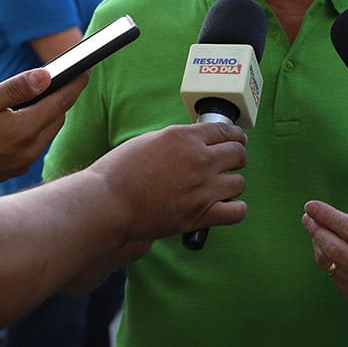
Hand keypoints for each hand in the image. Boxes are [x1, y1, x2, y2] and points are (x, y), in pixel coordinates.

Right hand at [90, 122, 247, 242]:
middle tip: (232, 161)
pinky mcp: (200, 215)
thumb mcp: (150, 140)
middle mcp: (199, 160)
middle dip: (237, 156)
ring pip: (239, 183)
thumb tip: (194, 144)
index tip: (237, 139)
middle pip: (238, 154)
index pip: (226, 131)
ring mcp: (202, 189)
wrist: (108, 203)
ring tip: (223, 186)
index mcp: (185, 137)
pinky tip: (225, 206)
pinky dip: (235, 209)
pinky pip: (237, 212)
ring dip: (233, 183)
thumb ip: (178, 141)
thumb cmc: (119, 172)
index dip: (235, 135)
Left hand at [301, 200, 347, 316]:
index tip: (311, 206)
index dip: (326, 216)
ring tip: (317, 231)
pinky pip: (334, 276)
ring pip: (329, 264)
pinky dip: (329, 261)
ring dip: (319, 245)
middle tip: (307, 217)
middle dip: (316, 230)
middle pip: (334, 248)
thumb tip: (328, 217)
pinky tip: (330, 251)